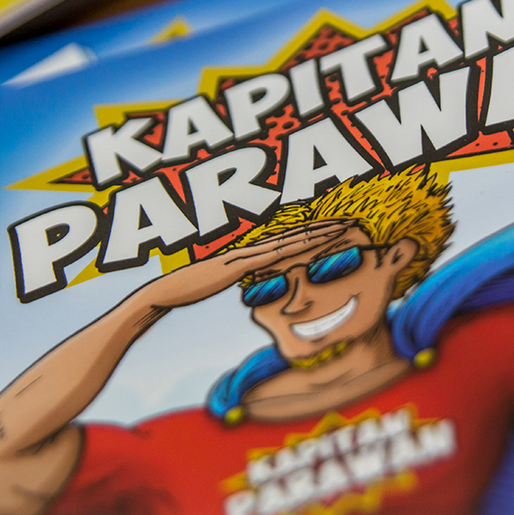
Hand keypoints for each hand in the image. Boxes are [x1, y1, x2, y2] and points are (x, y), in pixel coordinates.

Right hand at [131, 221, 349, 309]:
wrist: (160, 295)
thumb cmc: (185, 293)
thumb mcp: (220, 287)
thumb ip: (238, 283)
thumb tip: (255, 288)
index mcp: (249, 255)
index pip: (289, 241)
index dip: (315, 233)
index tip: (340, 228)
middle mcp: (250, 250)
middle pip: (295, 234)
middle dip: (325, 227)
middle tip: (353, 219)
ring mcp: (244, 254)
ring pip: (288, 240)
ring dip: (317, 233)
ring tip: (344, 226)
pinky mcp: (236, 265)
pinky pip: (271, 255)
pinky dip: (293, 250)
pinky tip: (312, 244)